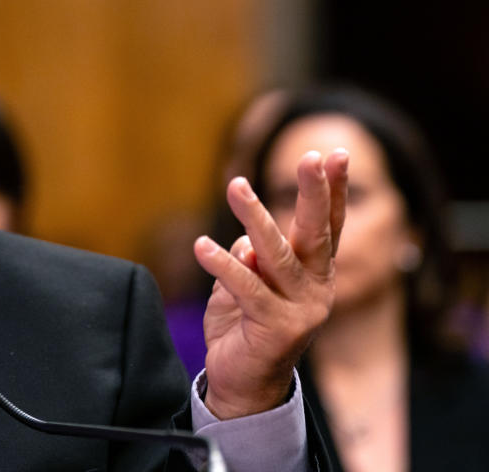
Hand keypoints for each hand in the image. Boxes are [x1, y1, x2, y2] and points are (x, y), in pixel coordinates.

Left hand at [193, 149, 347, 418]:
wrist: (242, 383)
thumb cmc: (245, 324)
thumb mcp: (249, 281)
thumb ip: (251, 256)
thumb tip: (246, 240)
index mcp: (314, 273)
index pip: (328, 225)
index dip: (333, 191)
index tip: (337, 154)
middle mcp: (316, 289)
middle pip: (317, 233)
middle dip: (314, 193)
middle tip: (309, 158)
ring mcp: (300, 310)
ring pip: (276, 254)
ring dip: (255, 217)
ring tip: (237, 185)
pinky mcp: (277, 328)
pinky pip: (245, 287)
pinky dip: (223, 265)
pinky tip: (202, 246)